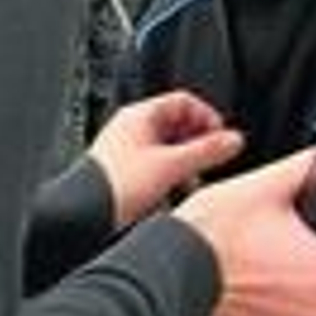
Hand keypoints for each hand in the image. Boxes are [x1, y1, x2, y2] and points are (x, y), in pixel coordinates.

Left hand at [89, 91, 242, 226]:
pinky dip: (172, 173)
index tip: (221, 136)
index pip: (184, 101)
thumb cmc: (116, 185)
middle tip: (213, 157)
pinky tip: (176, 190)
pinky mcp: (124, 171)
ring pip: (168, 146)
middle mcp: (132, 128)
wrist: (83, 215)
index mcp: (140, 116)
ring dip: (187, 160)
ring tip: (196, 177)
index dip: (207, 116)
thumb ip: (206, 151)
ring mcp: (127, 150)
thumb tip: (233, 140)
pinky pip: (156, 164)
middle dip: (199, 141)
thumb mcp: (171, 166)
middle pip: (177, 124)